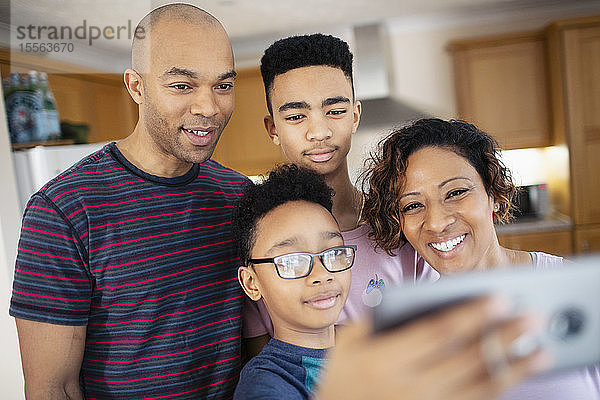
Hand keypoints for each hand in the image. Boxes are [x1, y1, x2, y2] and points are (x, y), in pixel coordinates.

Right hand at [316, 296, 550, 399]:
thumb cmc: (342, 377)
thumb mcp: (349, 343)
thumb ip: (379, 319)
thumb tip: (423, 300)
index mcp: (384, 358)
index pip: (437, 332)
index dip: (471, 314)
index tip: (499, 297)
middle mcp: (408, 386)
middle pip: (466, 358)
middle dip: (502, 336)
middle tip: (533, 316)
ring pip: (478, 387)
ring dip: (513, 368)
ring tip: (541, 350)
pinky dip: (497, 390)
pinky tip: (515, 375)